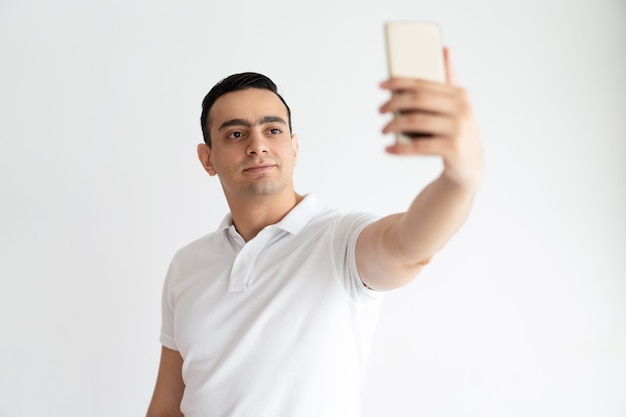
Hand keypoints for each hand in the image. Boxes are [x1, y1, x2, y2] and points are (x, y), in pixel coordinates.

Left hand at [379, 48, 482, 187]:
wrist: (470, 167)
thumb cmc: (457, 132)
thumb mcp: (456, 106)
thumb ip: (449, 80)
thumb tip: (445, 48)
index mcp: (460, 94)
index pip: (423, 83)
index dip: (399, 82)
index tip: (381, 85)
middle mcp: (461, 108)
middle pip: (417, 100)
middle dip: (393, 103)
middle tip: (380, 111)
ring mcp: (458, 128)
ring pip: (415, 121)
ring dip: (393, 125)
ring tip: (383, 130)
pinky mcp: (452, 149)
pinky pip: (419, 146)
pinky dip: (400, 148)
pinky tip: (389, 149)